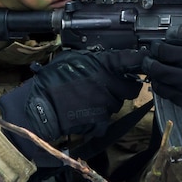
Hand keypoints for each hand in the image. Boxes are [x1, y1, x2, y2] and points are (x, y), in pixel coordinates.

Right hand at [0, 49, 145, 162]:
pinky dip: (98, 120)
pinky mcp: (100, 121)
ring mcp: (105, 103)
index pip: (129, 60)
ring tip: (87, 100)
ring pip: (117, 104)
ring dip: (108, 103)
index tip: (143, 62)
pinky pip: (105, 120)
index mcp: (101, 65)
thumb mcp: (71, 59)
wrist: (39, 107)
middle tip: (109, 88)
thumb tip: (106, 60)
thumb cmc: (50, 81)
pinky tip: (84, 114)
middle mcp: (107, 83)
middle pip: (129, 88)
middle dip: (123, 88)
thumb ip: (93, 60)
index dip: (139, 62)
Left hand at [141, 24, 181, 140]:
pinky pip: (171, 92)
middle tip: (154, 48)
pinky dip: (159, 85)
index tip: (168, 33)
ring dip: (155, 68)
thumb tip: (171, 34)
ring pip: (173, 76)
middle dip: (162, 51)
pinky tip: (157, 79)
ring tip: (149, 63)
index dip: (178, 33)